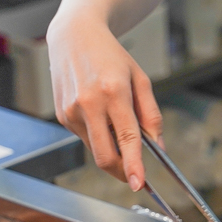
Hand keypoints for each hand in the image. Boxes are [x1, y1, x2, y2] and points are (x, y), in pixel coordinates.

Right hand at [48, 14, 162, 189]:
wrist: (74, 37)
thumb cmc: (111, 57)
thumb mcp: (141, 80)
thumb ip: (151, 116)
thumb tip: (159, 148)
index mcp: (113, 92)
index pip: (126, 138)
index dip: (133, 165)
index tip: (139, 184)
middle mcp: (88, 103)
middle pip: (105, 156)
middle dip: (122, 171)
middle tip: (136, 174)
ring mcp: (71, 111)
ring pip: (96, 151)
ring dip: (112, 150)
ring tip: (116, 124)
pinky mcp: (62, 116)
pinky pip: (86, 139)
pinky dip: (99, 137)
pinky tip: (100, 115)